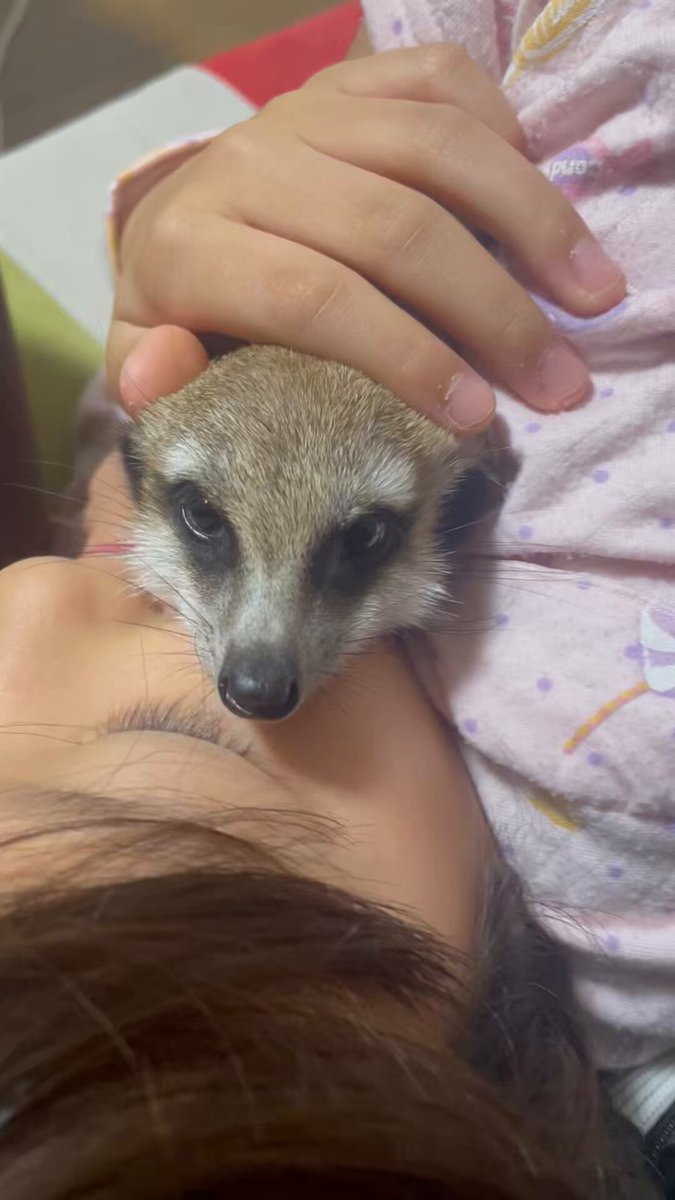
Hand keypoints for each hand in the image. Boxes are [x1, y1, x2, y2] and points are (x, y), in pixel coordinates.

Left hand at [107, 43, 624, 430]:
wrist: (182, 217)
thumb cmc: (186, 312)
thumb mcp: (145, 359)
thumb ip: (149, 379)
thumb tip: (165, 369)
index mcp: (190, 246)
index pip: (313, 297)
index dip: (404, 356)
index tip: (476, 415)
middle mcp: (250, 163)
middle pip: (393, 229)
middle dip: (490, 312)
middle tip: (561, 381)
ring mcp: (306, 110)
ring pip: (436, 151)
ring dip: (531, 223)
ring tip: (594, 294)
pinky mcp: (350, 81)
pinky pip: (441, 82)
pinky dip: (501, 131)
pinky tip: (540, 190)